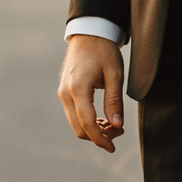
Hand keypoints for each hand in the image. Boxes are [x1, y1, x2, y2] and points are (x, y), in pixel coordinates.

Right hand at [58, 33, 125, 152]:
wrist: (88, 34)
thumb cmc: (103, 51)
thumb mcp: (114, 74)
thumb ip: (114, 101)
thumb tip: (116, 126)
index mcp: (78, 89)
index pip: (87, 123)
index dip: (100, 139)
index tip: (113, 148)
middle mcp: (66, 93)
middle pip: (79, 128)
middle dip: (99, 136)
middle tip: (119, 133)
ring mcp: (63, 93)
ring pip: (75, 123)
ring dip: (94, 130)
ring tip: (114, 125)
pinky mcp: (64, 92)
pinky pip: (74, 114)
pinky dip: (88, 121)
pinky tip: (103, 118)